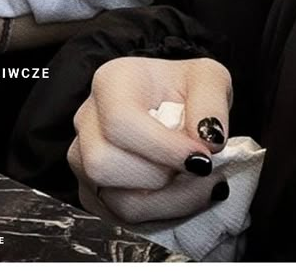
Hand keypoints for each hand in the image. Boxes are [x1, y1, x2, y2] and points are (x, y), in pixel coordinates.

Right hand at [68, 57, 232, 223]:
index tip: (202, 158)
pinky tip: (183, 193)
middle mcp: (88, 120)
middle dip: (160, 176)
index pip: (120, 120)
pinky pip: (121, 218)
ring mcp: (84, 159)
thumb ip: (211, 101)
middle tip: (198, 167)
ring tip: (197, 183)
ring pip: (114, 200)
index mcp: (111, 82)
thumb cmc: (184, 89)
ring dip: (167, 200)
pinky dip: (161, 212)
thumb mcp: (208, 77)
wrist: (174, 105)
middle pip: (104, 165)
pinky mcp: (93, 192)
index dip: (162, 147)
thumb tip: (209, 140)